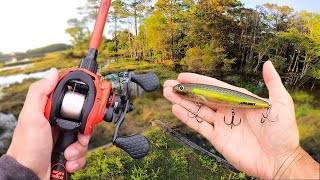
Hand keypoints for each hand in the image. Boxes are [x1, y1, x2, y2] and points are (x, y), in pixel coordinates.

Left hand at [7, 68, 89, 178]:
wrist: (30, 176)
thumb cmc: (27, 148)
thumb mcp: (32, 117)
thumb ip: (40, 93)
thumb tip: (52, 72)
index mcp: (50, 113)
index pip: (72, 101)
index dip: (82, 102)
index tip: (91, 104)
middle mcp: (58, 125)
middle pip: (83, 121)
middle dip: (84, 132)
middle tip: (80, 136)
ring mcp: (64, 139)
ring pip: (85, 138)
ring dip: (79, 148)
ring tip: (68, 153)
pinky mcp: (68, 152)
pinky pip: (83, 152)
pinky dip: (78, 159)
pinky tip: (68, 161)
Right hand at [163, 61, 299, 177]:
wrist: (279, 160)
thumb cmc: (283, 132)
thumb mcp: (281, 103)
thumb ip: (272, 83)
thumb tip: (267, 63)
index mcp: (238, 99)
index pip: (214, 86)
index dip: (198, 81)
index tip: (183, 76)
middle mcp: (227, 109)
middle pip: (202, 97)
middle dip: (185, 90)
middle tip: (169, 85)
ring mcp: (221, 124)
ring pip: (197, 110)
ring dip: (182, 102)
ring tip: (167, 94)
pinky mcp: (217, 138)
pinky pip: (200, 126)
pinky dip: (187, 118)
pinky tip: (176, 110)